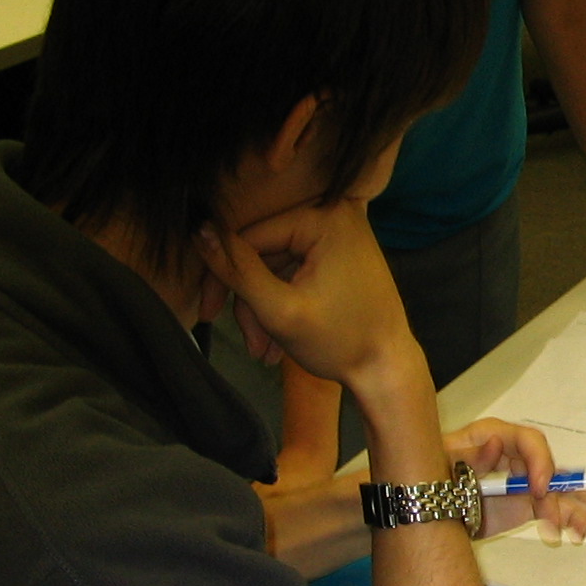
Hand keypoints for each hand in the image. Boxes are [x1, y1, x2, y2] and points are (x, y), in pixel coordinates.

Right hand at [196, 199, 417, 396]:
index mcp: (326, 218)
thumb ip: (237, 270)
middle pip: (263, 251)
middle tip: (246, 343)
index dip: (222, 274)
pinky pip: (294, 272)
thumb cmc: (342, 343)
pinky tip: (276, 341)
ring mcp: (339, 235)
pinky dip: (281, 303)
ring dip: (263, 309)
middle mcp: (335, 215)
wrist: (388, 369)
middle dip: (249, 300)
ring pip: (275, 266)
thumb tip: (198, 230)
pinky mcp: (339, 254)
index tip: (207, 313)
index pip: (250, 235)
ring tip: (263, 351)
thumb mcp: (279, 310)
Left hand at [442, 418, 585, 541]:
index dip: (540, 462)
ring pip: (558, 487)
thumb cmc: (432, 474)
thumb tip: (498, 443)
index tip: (541, 489)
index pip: (529, 441)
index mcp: (496, 436)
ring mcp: (523, 480)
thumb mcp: (444, 464)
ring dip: (575, 505)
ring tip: (584, 526)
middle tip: (560, 517)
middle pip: (549, 466)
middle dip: (562, 491)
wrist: (425, 506)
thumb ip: (471, 456)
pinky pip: (553, 506)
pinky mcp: (526, 503)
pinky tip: (578, 530)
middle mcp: (515, 456)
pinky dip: (569, 517)